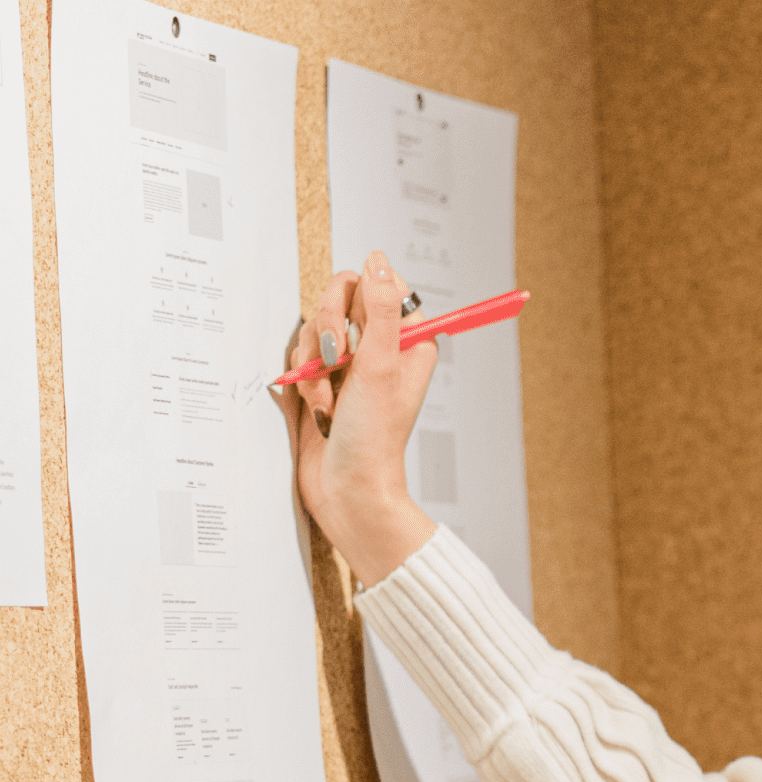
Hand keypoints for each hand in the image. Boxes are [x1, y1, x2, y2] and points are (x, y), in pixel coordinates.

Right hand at [280, 250, 438, 583]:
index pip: (380, 284)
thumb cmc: (373, 437)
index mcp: (409, 338)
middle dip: (328, 332)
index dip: (360, 299)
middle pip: (340, 299)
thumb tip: (378, 260)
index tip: (358, 328)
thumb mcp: (380, 365)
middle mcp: (382, 346)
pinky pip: (301, 355)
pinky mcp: (323, 380)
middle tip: (337, 362)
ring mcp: (351, 363)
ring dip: (315, 365)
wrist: (347, 488)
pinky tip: (318, 409)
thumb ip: (380, 308)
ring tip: (329, 400)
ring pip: (315, 328)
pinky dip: (304, 381)